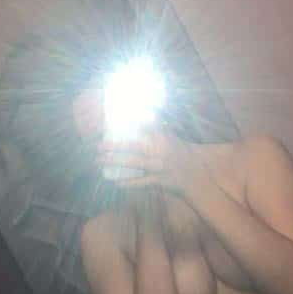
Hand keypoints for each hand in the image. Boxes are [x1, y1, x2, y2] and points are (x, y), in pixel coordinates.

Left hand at [97, 129, 211, 202]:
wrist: (196, 174)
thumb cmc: (181, 153)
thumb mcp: (172, 136)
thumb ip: (158, 125)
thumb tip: (146, 110)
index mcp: (163, 137)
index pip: (145, 124)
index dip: (130, 121)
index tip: (111, 120)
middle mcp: (161, 150)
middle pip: (132, 146)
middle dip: (113, 146)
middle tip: (96, 145)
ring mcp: (160, 166)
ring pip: (134, 164)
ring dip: (114, 163)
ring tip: (98, 161)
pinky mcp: (161, 181)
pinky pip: (141, 182)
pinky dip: (128, 183)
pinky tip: (114, 182)